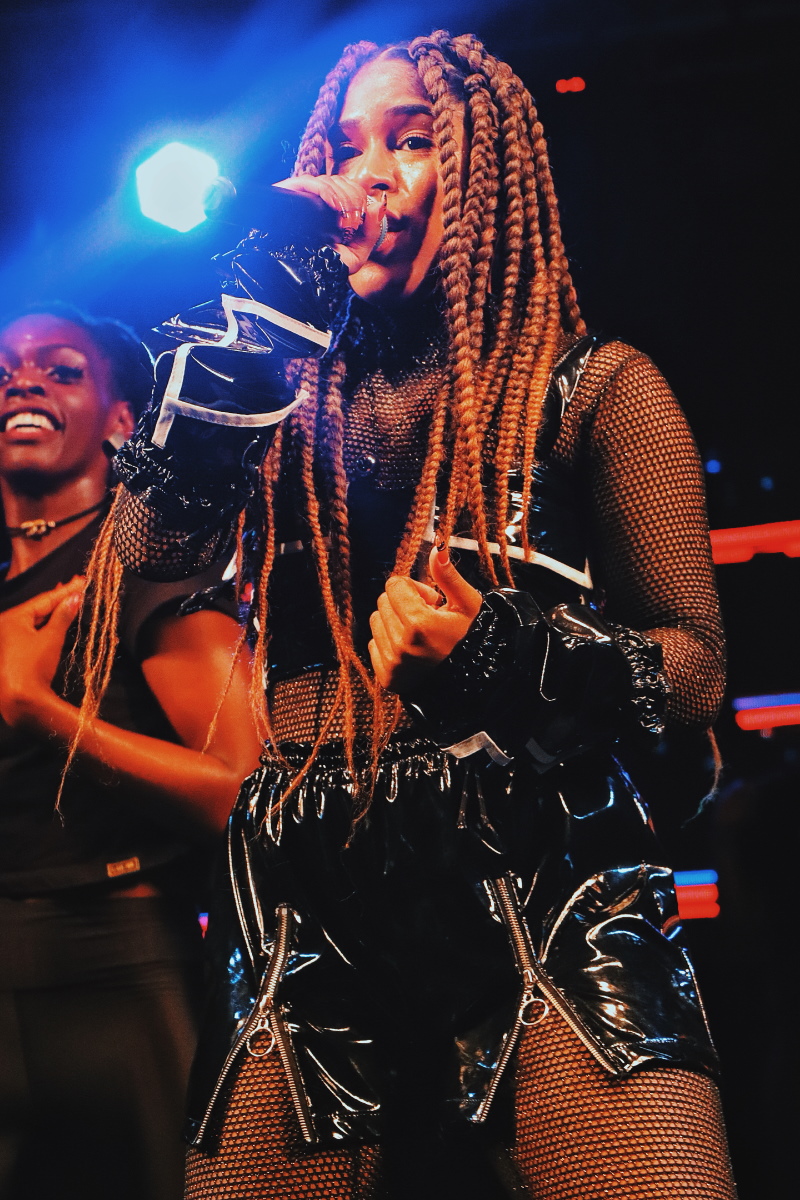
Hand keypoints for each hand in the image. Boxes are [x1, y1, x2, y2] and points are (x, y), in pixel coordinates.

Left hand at [0, 578, 84, 727]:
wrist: (20, 699)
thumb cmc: (34, 666)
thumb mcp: (51, 639)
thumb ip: (63, 616)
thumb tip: (75, 597)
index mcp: (12, 617)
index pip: (43, 599)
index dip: (65, 591)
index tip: (81, 581)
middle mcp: (6, 625)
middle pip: (38, 608)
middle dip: (59, 598)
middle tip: (78, 586)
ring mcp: (8, 639)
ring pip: (35, 620)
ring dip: (53, 611)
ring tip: (70, 598)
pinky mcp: (13, 651)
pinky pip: (32, 631)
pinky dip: (46, 624)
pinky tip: (56, 619)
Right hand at [273, 175, 386, 274]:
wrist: (307, 279)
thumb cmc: (328, 268)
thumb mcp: (357, 253)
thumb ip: (371, 232)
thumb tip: (377, 205)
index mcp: (333, 212)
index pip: (348, 187)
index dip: (358, 196)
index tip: (361, 216)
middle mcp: (318, 203)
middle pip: (338, 181)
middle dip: (352, 196)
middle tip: (353, 218)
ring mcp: (303, 198)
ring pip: (326, 180)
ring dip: (342, 195)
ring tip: (344, 217)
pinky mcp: (290, 194)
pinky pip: (309, 181)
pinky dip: (326, 190)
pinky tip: (334, 206)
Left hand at [368, 546, 482, 693]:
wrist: (473, 683)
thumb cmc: (472, 640)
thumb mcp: (468, 605)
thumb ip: (448, 577)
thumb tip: (437, 549)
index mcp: (420, 623)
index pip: (394, 585)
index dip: (414, 589)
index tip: (432, 602)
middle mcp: (401, 644)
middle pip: (383, 601)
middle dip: (403, 604)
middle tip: (427, 618)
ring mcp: (392, 663)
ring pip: (376, 622)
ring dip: (394, 622)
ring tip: (419, 635)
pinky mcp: (386, 676)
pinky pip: (373, 645)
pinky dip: (388, 643)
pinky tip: (411, 650)